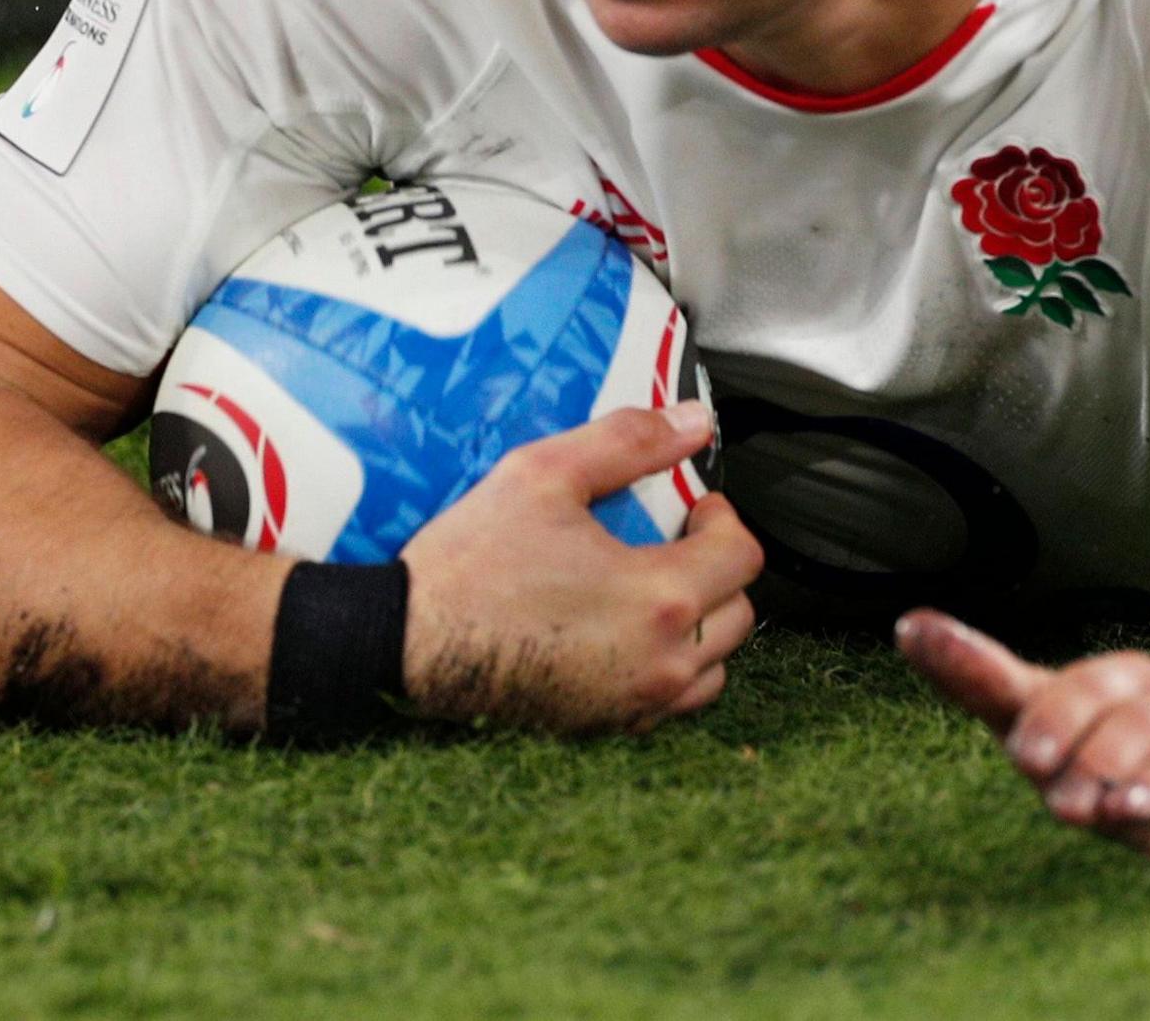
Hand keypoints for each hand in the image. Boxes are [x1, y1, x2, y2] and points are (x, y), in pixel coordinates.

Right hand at [401, 400, 762, 733]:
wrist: (406, 644)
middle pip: (740, 613)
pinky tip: (622, 632)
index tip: (693, 504)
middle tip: (675, 538)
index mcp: (659, 598)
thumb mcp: (544, 473)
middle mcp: (661, 662)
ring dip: (701, 623)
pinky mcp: (604, 728)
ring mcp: (634, 704)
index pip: (743, 556)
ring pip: (713, 667)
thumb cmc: (470, 565)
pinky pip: (669, 701)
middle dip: (718, 567)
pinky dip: (667, 667)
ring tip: (654, 587)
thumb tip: (692, 422)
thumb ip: (628, 441)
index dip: (723, 518)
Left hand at [897, 609, 1149, 884]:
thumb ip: (986, 684)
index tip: (1017, 752)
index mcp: (1116, 682)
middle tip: (1055, 798)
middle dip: (1092, 750)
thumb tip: (907, 624)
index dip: (1050, 713)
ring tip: (1115, 808)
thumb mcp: (1054, 729)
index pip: (1076, 683)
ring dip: (1149, 777)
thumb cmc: (1125, 760)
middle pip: (1130, 711)